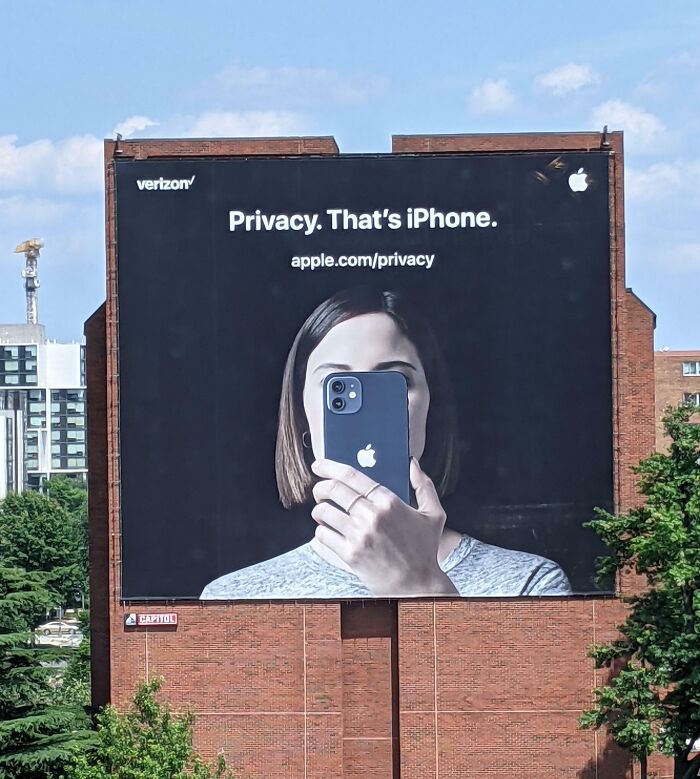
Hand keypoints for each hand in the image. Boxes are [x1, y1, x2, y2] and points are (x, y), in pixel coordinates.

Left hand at [310, 458, 457, 596]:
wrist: (418, 585)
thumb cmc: (425, 550)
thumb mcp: (434, 514)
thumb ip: (424, 485)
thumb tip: (412, 463)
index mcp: (389, 501)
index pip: (351, 475)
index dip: (330, 466)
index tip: (319, 464)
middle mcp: (372, 516)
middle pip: (333, 490)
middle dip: (320, 487)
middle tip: (319, 491)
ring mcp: (359, 536)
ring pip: (323, 512)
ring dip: (319, 510)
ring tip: (323, 513)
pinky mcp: (350, 555)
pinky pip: (322, 536)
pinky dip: (320, 533)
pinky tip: (325, 532)